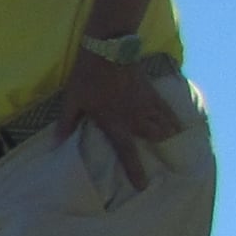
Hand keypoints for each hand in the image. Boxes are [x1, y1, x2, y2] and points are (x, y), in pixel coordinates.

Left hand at [52, 47, 184, 189]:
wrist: (108, 49)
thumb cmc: (87, 77)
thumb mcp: (72, 100)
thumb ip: (66, 122)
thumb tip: (55, 143)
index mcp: (115, 123)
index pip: (127, 153)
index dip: (135, 171)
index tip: (142, 186)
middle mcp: (135, 118)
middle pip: (154, 138)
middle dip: (158, 150)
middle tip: (161, 161)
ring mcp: (146, 104)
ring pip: (164, 125)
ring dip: (168, 135)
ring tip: (171, 144)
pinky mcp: (152, 91)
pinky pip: (168, 108)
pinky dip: (174, 118)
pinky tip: (179, 124)